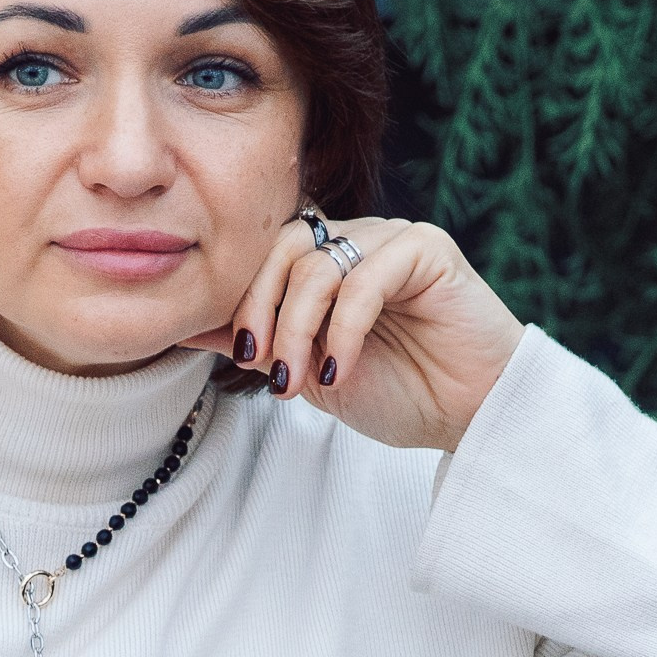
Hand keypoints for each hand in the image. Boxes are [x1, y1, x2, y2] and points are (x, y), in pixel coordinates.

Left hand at [185, 216, 524, 450]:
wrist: (470, 416)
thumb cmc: (400, 394)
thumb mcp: (309, 373)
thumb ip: (257, 343)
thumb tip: (186, 327)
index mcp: (328, 263)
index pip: (265, 255)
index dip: (244, 301)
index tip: (240, 357)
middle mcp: (357, 242)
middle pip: (284, 248)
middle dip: (263, 310)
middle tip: (264, 367)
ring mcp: (392, 240)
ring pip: (318, 264)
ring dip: (298, 328)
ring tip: (301, 380)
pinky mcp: (427, 249)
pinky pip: (366, 276)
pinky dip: (343, 328)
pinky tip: (341, 368)